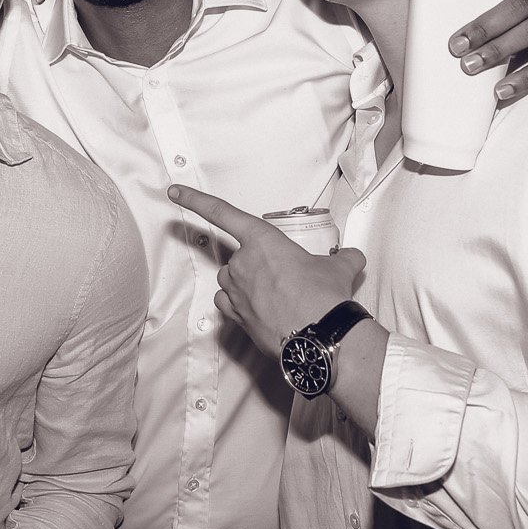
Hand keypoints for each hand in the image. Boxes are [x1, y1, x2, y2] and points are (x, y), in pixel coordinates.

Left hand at [167, 186, 364, 358]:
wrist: (320, 337)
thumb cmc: (325, 297)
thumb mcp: (340, 268)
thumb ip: (344, 257)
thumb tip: (353, 256)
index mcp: (262, 241)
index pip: (222, 213)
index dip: (195, 199)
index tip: (174, 190)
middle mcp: (242, 263)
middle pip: (239, 257)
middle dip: (259, 266)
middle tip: (286, 280)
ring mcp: (235, 291)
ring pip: (232, 281)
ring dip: (248, 285)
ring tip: (278, 298)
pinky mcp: (235, 317)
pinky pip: (229, 304)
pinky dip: (240, 305)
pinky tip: (262, 310)